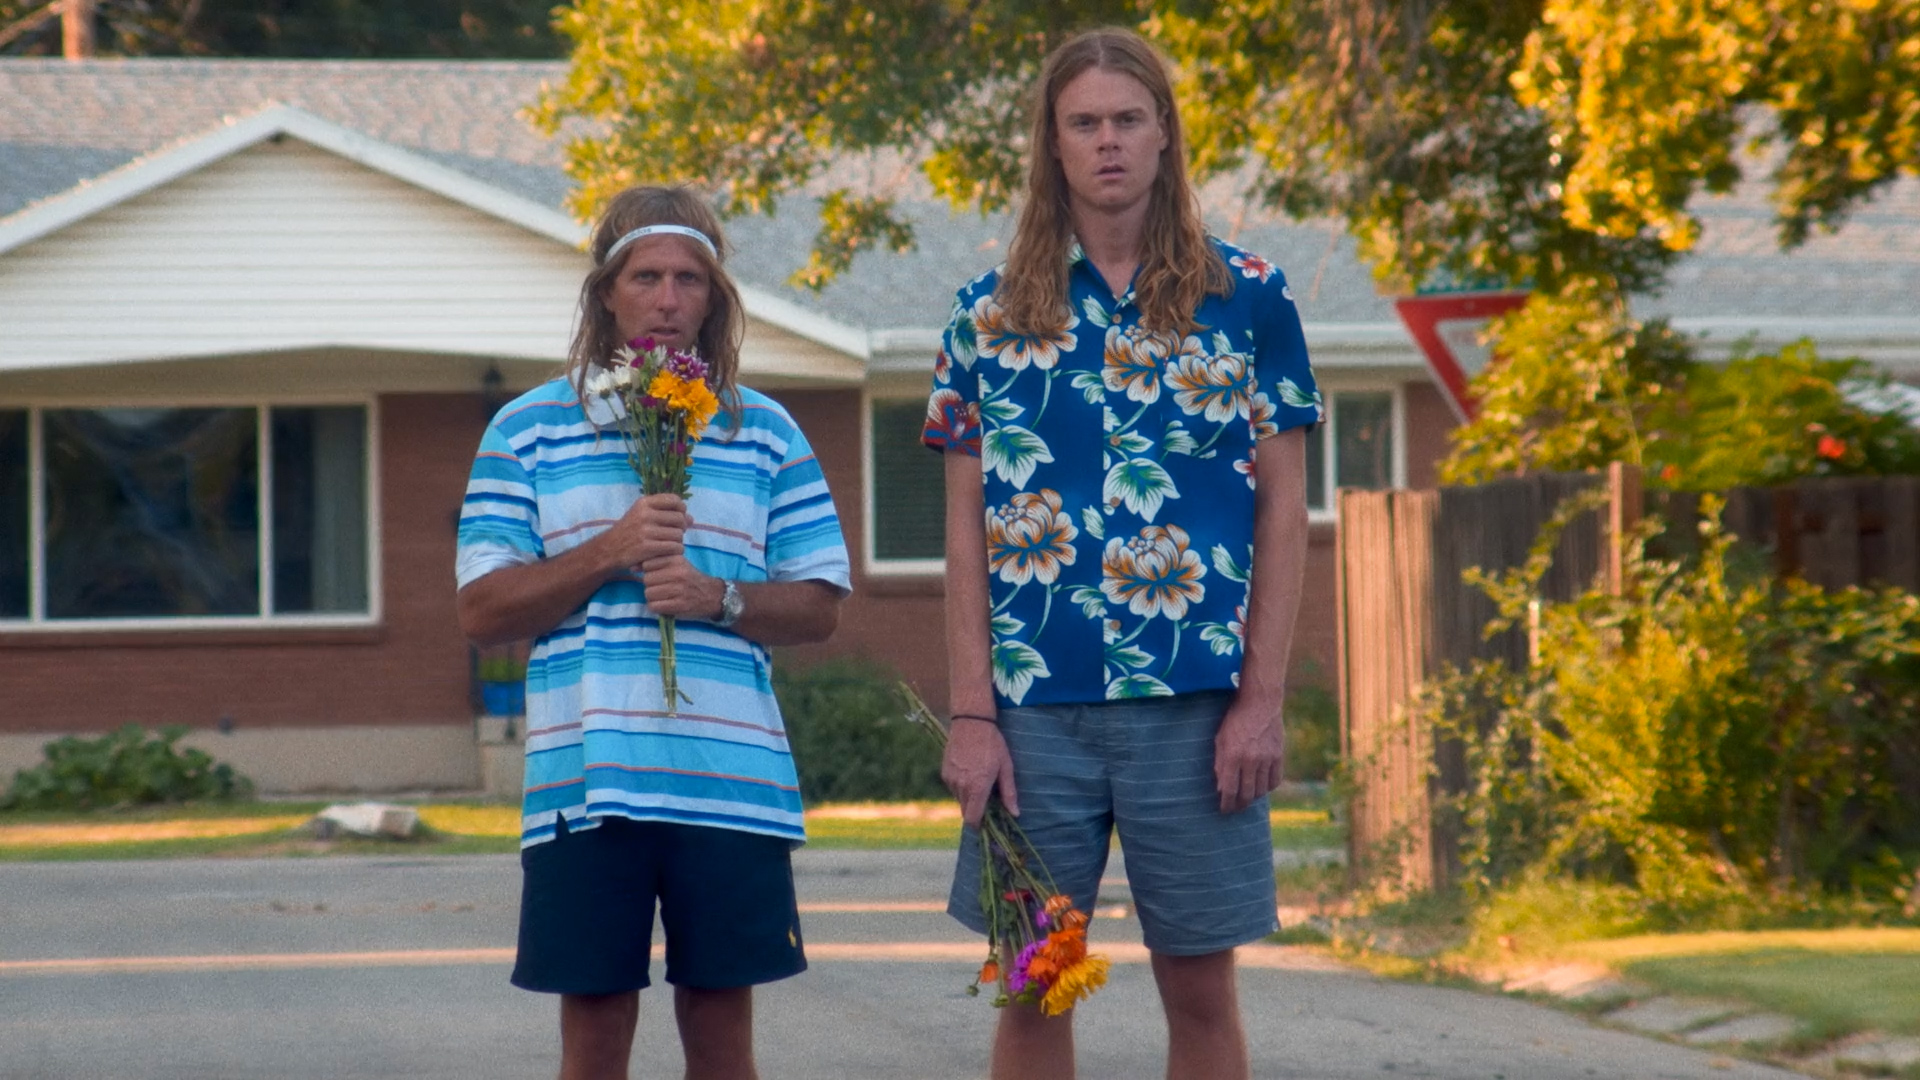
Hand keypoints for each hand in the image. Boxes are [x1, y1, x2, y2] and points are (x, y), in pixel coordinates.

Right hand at [595, 493, 689, 573]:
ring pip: (679, 535)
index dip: (682, 509)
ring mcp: (645, 531)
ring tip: (669, 544)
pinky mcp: (647, 547)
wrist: (609, 550)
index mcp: (644, 503)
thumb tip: (691, 518)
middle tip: (673, 534)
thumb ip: (666, 514)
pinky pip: (675, 547)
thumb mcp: (642, 515)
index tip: (678, 518)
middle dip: (681, 528)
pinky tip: (668, 552)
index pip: (675, 500)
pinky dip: (675, 551)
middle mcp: (645, 514)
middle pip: (680, 518)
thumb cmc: (629, 532)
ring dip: (678, 541)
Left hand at [639, 554, 722, 617]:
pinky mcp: (679, 605)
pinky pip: (654, 606)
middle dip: (651, 585)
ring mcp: (679, 589)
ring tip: (664, 596)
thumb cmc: (690, 579)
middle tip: (662, 588)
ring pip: (648, 593)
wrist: (712, 596)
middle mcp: (678, 573)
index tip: (658, 576)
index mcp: (677, 559)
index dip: (650, 571)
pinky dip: (657, 607)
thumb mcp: (677, 564)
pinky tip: (665, 605)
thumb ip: (656, 562)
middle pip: (646, 580)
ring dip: (653, 598)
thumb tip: (632, 566)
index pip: (648, 564)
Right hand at [941, 717, 1017, 826]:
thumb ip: (1009, 793)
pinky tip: (970, 772)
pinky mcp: (944, 773)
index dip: (979, 825)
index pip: (972, 819)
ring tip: (980, 780)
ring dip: (969, 798)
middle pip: (966, 811)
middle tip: (988, 800)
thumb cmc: (993, 744)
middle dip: (976, 811)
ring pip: (960, 800)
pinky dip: (962, 787)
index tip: (987, 824)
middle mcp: (961, 787)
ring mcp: (950, 780)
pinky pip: (954, 788)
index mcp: (977, 787)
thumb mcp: (1006, 767)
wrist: (970, 722)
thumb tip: (1015, 814)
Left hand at [1214, 698, 1284, 813]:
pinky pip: (1275, 780)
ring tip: (1246, 798)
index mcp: (1233, 756)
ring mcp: (1267, 758)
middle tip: (1235, 808)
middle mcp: (1251, 760)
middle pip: (1247, 794)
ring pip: (1261, 790)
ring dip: (1252, 797)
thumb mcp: (1220, 739)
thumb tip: (1221, 788)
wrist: (1260, 702)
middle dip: (1239, 805)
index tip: (1224, 810)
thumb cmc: (1235, 719)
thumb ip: (1220, 764)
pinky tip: (1261, 787)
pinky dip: (1267, 787)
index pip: (1230, 790)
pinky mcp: (1279, 755)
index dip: (1226, 804)